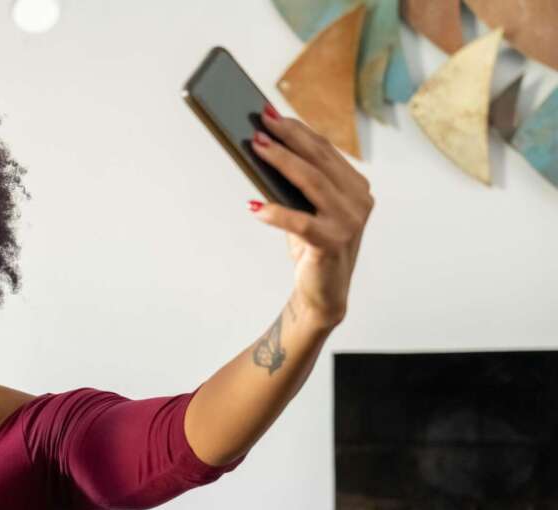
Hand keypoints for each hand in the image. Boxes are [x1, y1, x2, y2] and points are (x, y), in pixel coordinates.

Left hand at [249, 105, 372, 329]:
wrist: (323, 294)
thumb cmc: (311, 247)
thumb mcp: (306, 209)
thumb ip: (295, 183)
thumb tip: (261, 148)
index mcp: (355, 187)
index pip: (324, 149)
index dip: (296, 129)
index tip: (269, 113)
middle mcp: (358, 200)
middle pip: (318, 159)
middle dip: (287, 137)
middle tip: (259, 122)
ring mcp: (349, 221)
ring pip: (311, 182)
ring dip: (280, 161)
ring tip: (255, 147)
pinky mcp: (333, 243)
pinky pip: (300, 222)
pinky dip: (275, 213)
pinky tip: (253, 206)